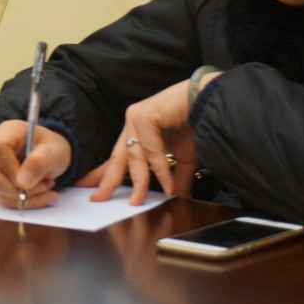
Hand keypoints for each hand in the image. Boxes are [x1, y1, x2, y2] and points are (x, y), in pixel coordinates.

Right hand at [0, 119, 72, 210]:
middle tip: (47, 186)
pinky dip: (22, 201)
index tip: (30, 178)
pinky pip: (1, 197)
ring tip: (45, 187)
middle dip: (22, 190)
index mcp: (6, 131)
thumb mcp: (54, 151)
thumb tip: (23, 183)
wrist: (47, 153)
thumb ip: (39, 162)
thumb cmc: (49, 147)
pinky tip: (38, 194)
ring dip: (25, 197)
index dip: (10, 168)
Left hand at [90, 78, 208, 204]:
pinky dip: (160, 170)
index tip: (91, 187)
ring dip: (139, 182)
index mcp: (137, 133)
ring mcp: (136, 118)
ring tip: (138, 201)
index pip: (118, 157)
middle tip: (97, 198)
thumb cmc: (198, 124)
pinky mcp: (145, 116)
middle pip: (118, 158)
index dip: (106, 174)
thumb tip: (175, 198)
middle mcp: (132, 124)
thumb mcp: (184, 158)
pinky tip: (167, 186)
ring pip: (134, 157)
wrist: (212, 102)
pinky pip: (150, 149)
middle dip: (108, 180)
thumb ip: (176, 177)